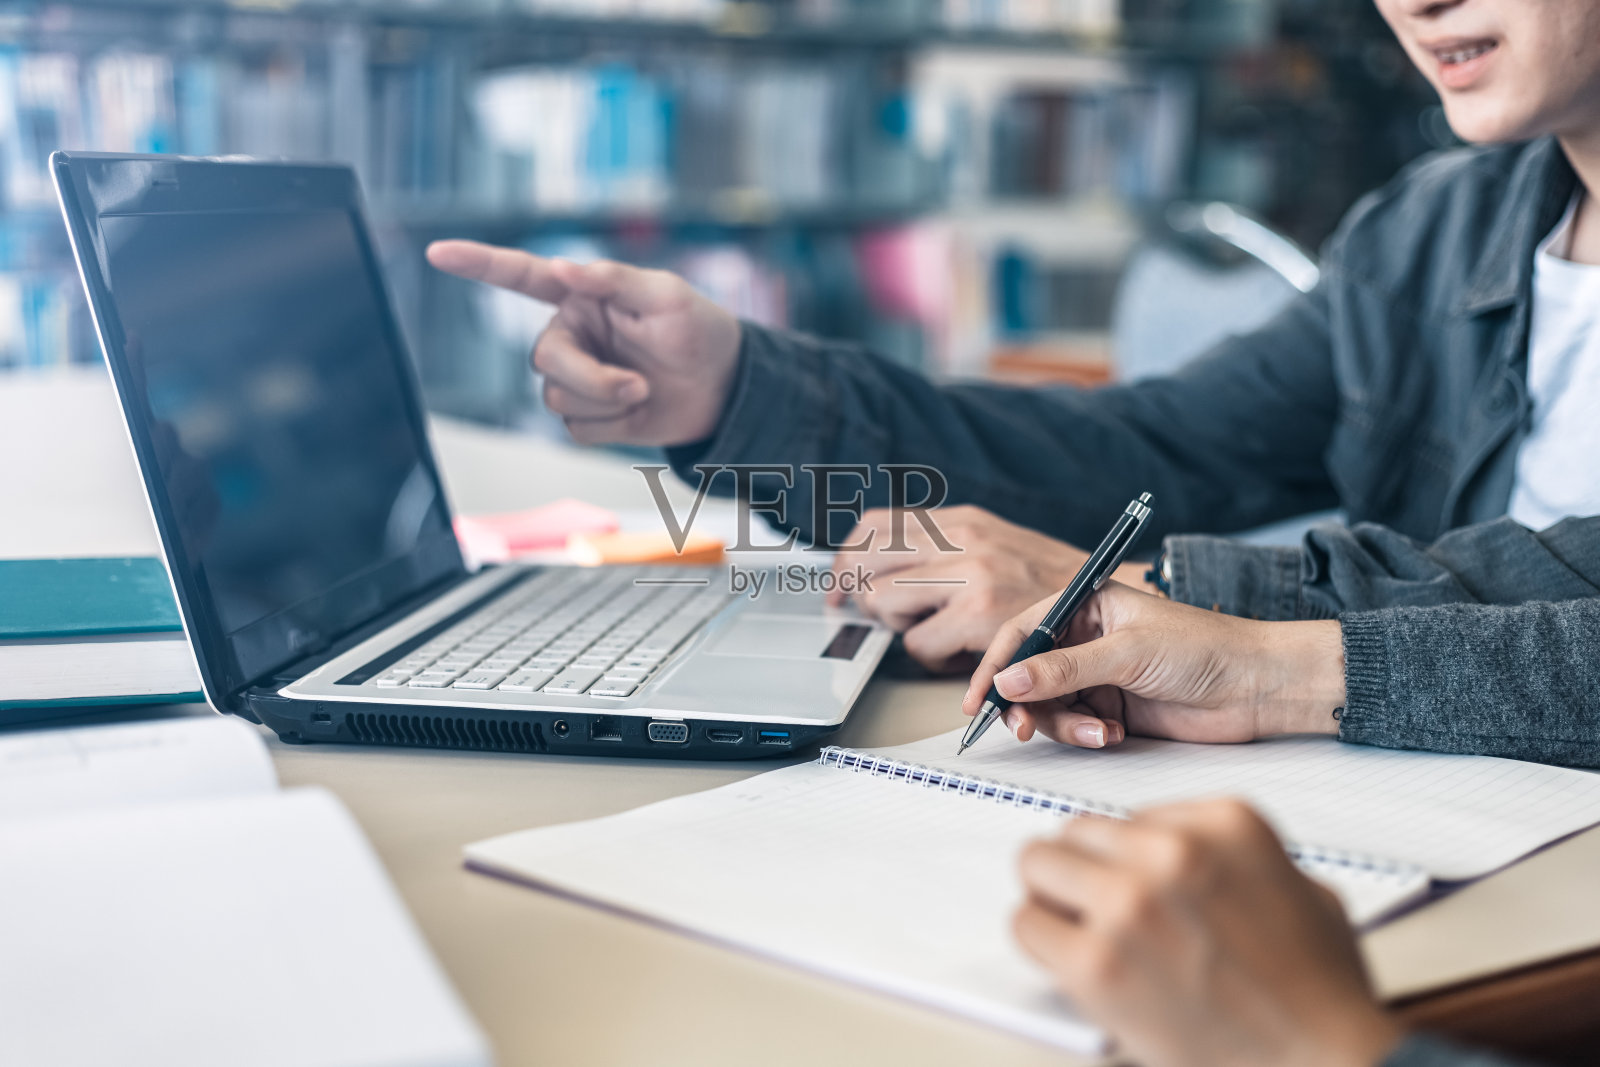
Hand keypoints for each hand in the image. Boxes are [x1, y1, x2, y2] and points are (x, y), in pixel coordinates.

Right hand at [427, 240, 741, 445]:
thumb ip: (612, 279)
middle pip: (543, 361)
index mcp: (581, 297)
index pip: (521, 277)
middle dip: (590, 379)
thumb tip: (564, 267)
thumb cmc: (699, 329)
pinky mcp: (590, 415)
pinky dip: (610, 425)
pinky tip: (637, 411)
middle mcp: (571, 335)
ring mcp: (578, 377)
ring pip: (556, 398)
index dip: (479, 264)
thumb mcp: (665, 295)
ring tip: (644, 391)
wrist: (724, 387)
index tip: (438, 251)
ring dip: (606, 401)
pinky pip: (577, 429)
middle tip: (637, 384)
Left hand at [826, 505, 1153, 672]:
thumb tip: (883, 565)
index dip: (846, 557)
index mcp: (961, 518)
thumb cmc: (1054, 585)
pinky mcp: (981, 613)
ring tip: (923, 631)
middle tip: (859, 614)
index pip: (874, 525)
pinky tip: (955, 652)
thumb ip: (948, 548)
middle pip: (864, 560)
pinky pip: (918, 643)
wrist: (1117, 604)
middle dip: (852, 593)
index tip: (838, 583)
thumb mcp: (997, 544)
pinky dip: (929, 655)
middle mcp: (962, 537)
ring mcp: (971, 573)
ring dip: (894, 626)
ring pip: (883, 603)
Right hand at [962, 580, 1344, 748]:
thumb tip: (1009, 681)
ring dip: (1064, 725)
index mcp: (1088, 605)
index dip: (996, 663)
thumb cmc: (1207, 649)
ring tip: (1098, 732)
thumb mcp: (1129, 653)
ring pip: (1048, 706)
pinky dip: (1085, 735)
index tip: (980, 698)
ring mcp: (1097, 676)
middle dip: (1026, 703)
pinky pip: (1074, 726)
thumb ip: (1065, 669)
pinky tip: (1112, 735)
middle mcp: (1086, 639)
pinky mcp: (1111, 709)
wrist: (1260, 689)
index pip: (1023, 631)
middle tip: (1023, 727)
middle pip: (1028, 674)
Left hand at [1014, 799, 1404, 1066]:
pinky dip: (1042, 941)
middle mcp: (1172, 850)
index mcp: (1225, 821)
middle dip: (1084, 871)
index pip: (1132, 816)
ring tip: (1080, 931)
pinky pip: (1027, 925)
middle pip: (1077, 832)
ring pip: (1037, 865)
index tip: (1138, 885)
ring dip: (1054, 899)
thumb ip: (1226, 855)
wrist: (1327, 1060)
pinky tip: (1073, 962)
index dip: (1130, 858)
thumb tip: (1161, 851)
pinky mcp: (1097, 960)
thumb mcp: (1297, 883)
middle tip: (1095, 908)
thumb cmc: (1318, 988)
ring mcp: (1130, 901)